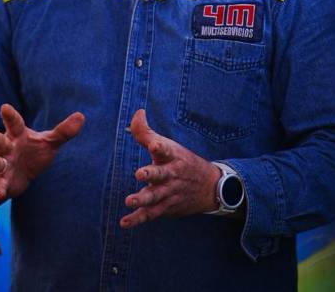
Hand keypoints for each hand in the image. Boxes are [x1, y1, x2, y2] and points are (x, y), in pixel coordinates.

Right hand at [0, 103, 83, 200]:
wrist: (21, 176)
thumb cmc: (33, 152)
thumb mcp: (49, 142)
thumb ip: (63, 131)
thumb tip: (81, 116)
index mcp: (18, 135)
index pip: (14, 123)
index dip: (10, 115)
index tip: (5, 107)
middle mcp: (7, 148)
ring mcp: (2, 164)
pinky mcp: (0, 181)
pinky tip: (0, 193)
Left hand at [120, 109, 219, 228]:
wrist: (209, 187)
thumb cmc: (181, 161)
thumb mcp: (168, 145)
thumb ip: (146, 132)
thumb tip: (137, 113)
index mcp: (172, 156)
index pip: (167, 149)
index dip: (160, 146)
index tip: (155, 144)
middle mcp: (172, 174)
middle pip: (161, 174)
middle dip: (151, 174)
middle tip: (140, 174)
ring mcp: (169, 192)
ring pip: (156, 197)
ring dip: (143, 200)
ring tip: (130, 200)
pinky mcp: (166, 207)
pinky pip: (151, 214)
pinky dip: (138, 219)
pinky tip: (124, 222)